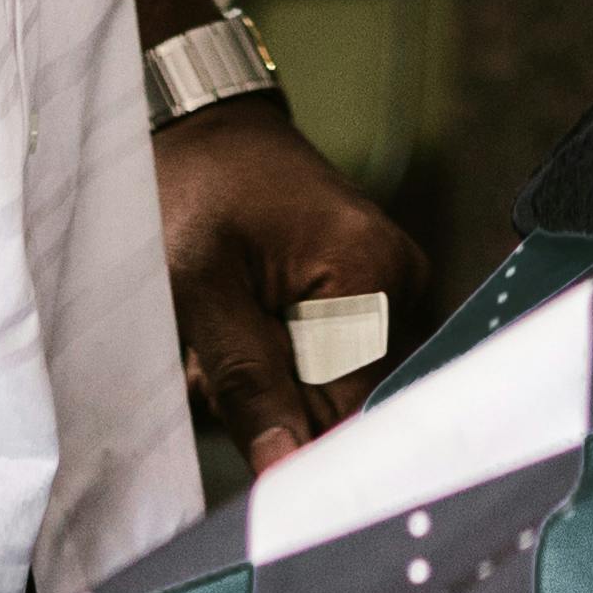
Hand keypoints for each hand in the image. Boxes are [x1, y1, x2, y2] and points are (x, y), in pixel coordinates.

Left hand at [156, 100, 431, 468]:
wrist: (202, 124)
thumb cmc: (193, 185)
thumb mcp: (199, 287)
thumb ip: (246, 382)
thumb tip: (285, 468)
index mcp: (369, 272)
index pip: (349, 407)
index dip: (293, 442)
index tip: (244, 452)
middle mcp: (399, 280)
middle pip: (341, 399)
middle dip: (271, 403)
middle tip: (210, 367)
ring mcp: (388, 284)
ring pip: (328, 384)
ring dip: (268, 383)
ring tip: (217, 340)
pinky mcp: (367, 289)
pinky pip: (328, 356)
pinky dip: (279, 356)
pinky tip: (242, 327)